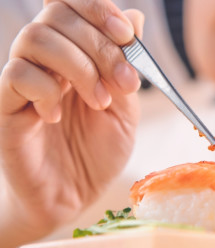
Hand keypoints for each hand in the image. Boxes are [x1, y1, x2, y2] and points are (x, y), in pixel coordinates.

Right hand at [0, 0, 143, 247]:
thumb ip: (127, 67)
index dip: (99, 10)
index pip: (73, 7)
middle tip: (122, 83)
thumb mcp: (125, 110)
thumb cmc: (98, 154)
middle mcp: (47, 64)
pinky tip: (58, 116)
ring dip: (78, 68)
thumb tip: (135, 17)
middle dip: (99, 46)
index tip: (126, 35)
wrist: (73, 193)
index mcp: (77, 59)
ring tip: (97, 102)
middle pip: (57, 16)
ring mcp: (24, 83)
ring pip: (36, 39)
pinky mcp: (7, 106)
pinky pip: (17, 76)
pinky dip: (47, 90)